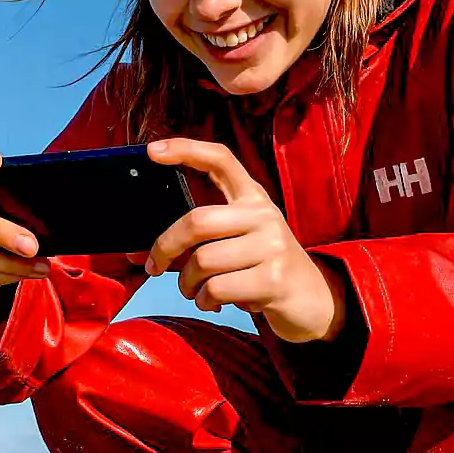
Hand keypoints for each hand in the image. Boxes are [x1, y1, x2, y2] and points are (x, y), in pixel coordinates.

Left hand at [140, 138, 345, 343]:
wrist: (313, 301)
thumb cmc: (263, 270)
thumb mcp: (239, 243)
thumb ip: (198, 241)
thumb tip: (140, 256)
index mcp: (253, 199)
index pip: (221, 160)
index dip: (186, 150)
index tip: (153, 151)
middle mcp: (264, 215)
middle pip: (196, 220)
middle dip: (164, 247)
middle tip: (155, 267)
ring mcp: (272, 246)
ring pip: (202, 261)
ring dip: (187, 284)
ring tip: (197, 291)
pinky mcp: (273, 280)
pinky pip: (216, 288)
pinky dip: (205, 301)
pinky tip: (215, 303)